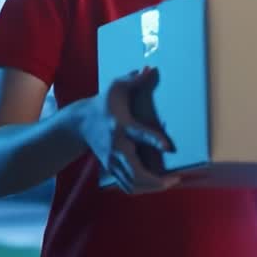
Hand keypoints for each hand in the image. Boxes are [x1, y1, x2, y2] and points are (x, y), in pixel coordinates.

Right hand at [77, 66, 179, 193]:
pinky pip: (128, 186)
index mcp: (122, 125)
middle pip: (136, 172)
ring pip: (132, 184)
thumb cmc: (104, 103)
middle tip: (175, 179)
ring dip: (152, 188)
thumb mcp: (117, 87)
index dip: (155, 141)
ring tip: (170, 183)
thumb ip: (135, 79)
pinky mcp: (111, 168)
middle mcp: (118, 146)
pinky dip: (143, 189)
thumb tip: (152, 68)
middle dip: (157, 180)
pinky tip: (156, 185)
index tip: (169, 147)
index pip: (140, 134)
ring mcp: (113, 160)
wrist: (80, 122)